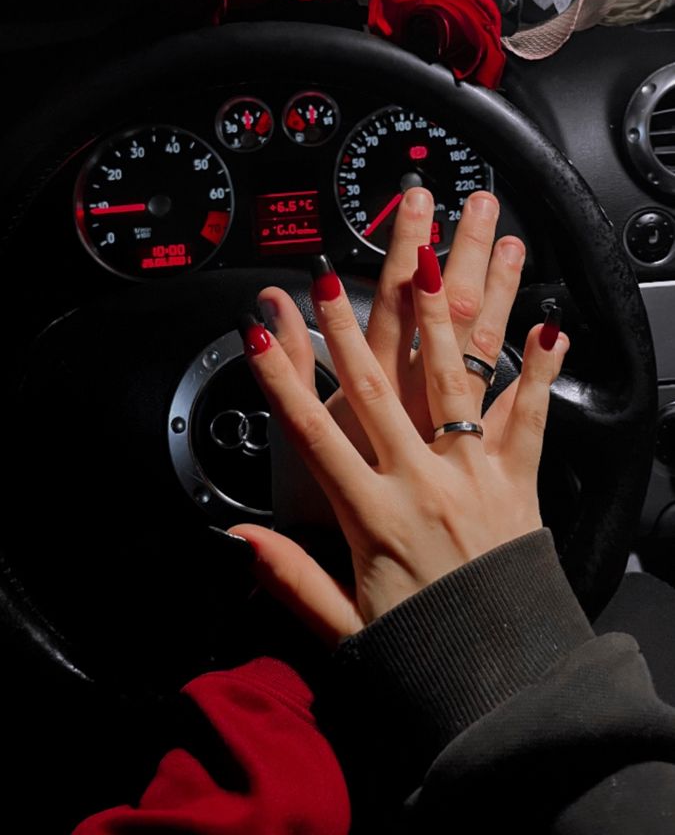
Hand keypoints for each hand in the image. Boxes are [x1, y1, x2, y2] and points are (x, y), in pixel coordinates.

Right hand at [230, 191, 567, 645]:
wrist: (503, 679)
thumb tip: (236, 539)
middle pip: (377, 391)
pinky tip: (550, 325)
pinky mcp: (518, 482)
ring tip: (428, 265)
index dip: (283, 382)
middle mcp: (421, 484)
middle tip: (332, 277)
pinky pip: (528, 419)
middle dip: (349, 329)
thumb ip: (289, 577)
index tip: (259, 336)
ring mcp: (473, 477)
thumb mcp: (342, 625)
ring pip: (450, 385)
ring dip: (436, 321)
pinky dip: (540, 372)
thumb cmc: (422, 649)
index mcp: (371, 517)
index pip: (314, 435)